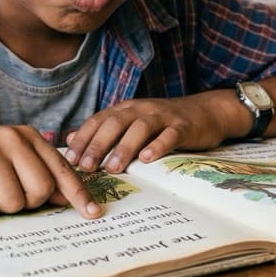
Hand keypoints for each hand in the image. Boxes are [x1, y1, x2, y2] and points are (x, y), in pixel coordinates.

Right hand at [0, 125, 100, 218]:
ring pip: (13, 202)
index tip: (94, 214)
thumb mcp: (8, 157)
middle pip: (41, 191)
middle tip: (5, 193)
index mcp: (26, 136)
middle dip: (26, 203)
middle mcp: (10, 139)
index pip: (61, 169)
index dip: (78, 195)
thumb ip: (37, 173)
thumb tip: (69, 199)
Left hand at [64, 93, 241, 174]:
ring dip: (124, 147)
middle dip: (98, 145)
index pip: (98, 120)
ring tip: (113, 167)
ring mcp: (163, 116)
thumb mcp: (131, 122)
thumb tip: (69, 139)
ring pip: (140, 127)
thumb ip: (102, 130)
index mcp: (126, 109)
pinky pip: (169, 135)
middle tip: (86, 166)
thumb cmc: (163, 123)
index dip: (83, 139)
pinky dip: (158, 145)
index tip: (70, 160)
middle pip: (115, 123)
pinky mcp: (183, 126)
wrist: (206, 112)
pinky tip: (147, 159)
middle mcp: (141, 109)